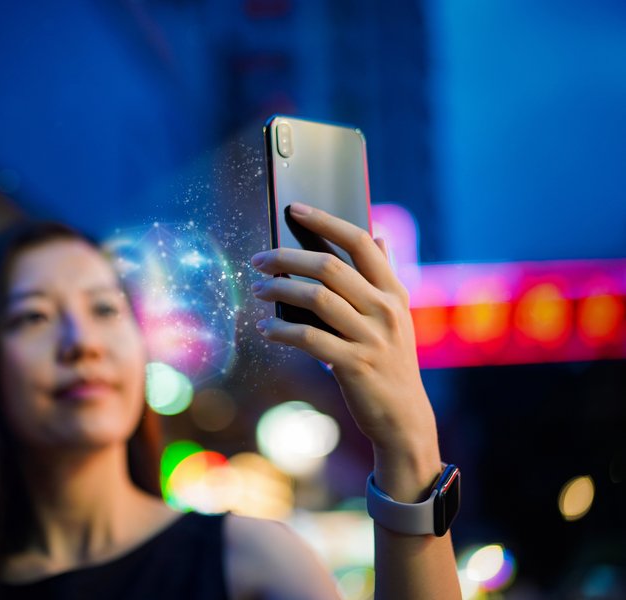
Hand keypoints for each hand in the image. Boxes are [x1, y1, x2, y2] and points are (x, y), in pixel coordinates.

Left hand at [250, 202, 440, 497]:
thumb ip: (384, 277)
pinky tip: (266, 329)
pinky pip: (308, 338)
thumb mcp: (396, 316)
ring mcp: (371, 337)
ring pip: (316, 298)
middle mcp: (385, 309)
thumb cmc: (390, 361)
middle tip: (259, 260)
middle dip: (287, 257)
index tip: (294, 209)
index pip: (360, 243)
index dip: (325, 221)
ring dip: (279, 290)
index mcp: (393, 292)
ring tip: (258, 291)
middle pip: (329, 266)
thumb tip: (377, 235)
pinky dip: (281, 330)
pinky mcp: (354, 364)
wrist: (404, 417)